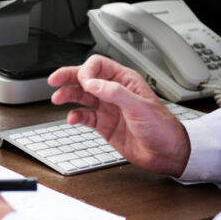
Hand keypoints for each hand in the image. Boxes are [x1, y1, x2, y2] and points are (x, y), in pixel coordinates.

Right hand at [48, 54, 190, 175]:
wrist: (166, 154)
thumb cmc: (162, 128)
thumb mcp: (140, 107)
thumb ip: (115, 93)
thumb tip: (92, 84)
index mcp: (125, 81)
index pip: (98, 66)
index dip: (87, 72)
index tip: (84, 83)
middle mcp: (114, 92)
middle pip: (85, 78)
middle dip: (68, 77)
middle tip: (54, 80)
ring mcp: (108, 108)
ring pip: (81, 96)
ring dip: (68, 96)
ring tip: (57, 99)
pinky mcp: (104, 124)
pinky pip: (84, 116)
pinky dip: (75, 116)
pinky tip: (72, 119)